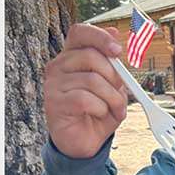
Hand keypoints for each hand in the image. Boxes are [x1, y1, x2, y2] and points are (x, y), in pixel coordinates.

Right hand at [43, 24, 128, 158]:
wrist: (85, 141)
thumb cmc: (98, 111)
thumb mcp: (113, 85)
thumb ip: (113, 61)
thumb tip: (115, 32)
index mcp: (72, 57)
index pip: (80, 32)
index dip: (100, 37)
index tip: (118, 51)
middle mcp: (58, 66)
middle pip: (91, 57)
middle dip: (114, 77)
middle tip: (120, 93)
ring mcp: (53, 84)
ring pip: (92, 80)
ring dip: (111, 98)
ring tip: (113, 109)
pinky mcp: (54, 103)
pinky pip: (85, 99)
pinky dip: (100, 108)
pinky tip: (98, 114)